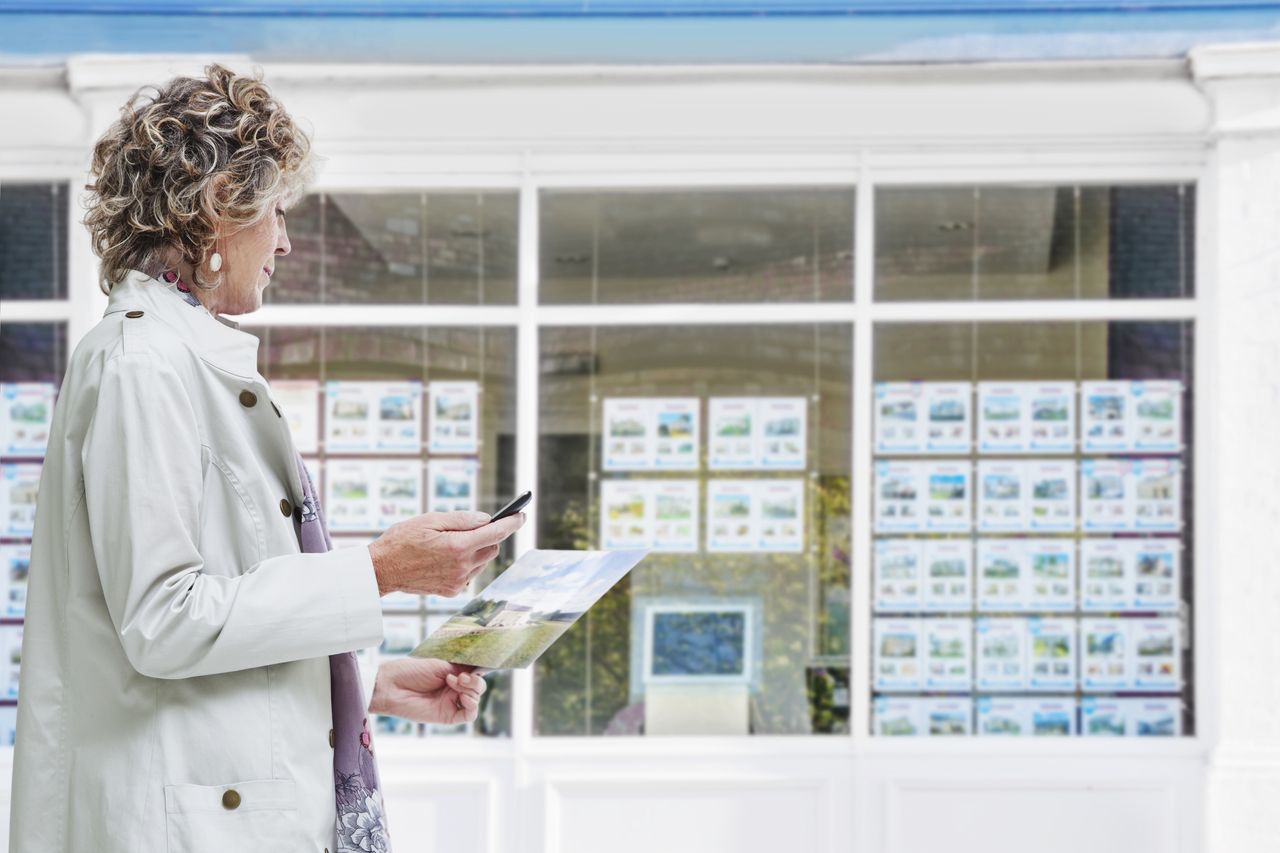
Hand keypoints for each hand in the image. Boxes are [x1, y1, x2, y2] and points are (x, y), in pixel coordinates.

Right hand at [368, 510, 524, 596]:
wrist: (381, 570)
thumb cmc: (402, 540)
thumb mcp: (431, 520)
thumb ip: (462, 519)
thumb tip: (486, 519)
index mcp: (458, 546)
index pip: (496, 533)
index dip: (512, 523)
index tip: (520, 516)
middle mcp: (462, 567)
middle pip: (492, 548)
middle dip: (488, 536)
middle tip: (471, 528)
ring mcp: (458, 582)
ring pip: (482, 562)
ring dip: (476, 550)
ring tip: (451, 543)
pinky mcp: (451, 590)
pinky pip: (470, 574)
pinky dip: (466, 564)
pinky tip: (445, 559)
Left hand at [369, 658, 488, 724]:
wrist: (392, 686)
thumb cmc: (411, 672)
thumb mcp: (440, 666)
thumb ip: (461, 670)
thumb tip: (479, 670)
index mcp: (453, 675)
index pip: (475, 674)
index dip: (478, 671)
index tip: (475, 665)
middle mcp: (453, 690)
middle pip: (478, 688)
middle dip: (474, 681)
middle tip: (459, 676)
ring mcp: (451, 703)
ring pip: (475, 700)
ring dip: (472, 690)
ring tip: (456, 682)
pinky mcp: (447, 716)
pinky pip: (468, 715)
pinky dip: (471, 706)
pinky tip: (463, 697)